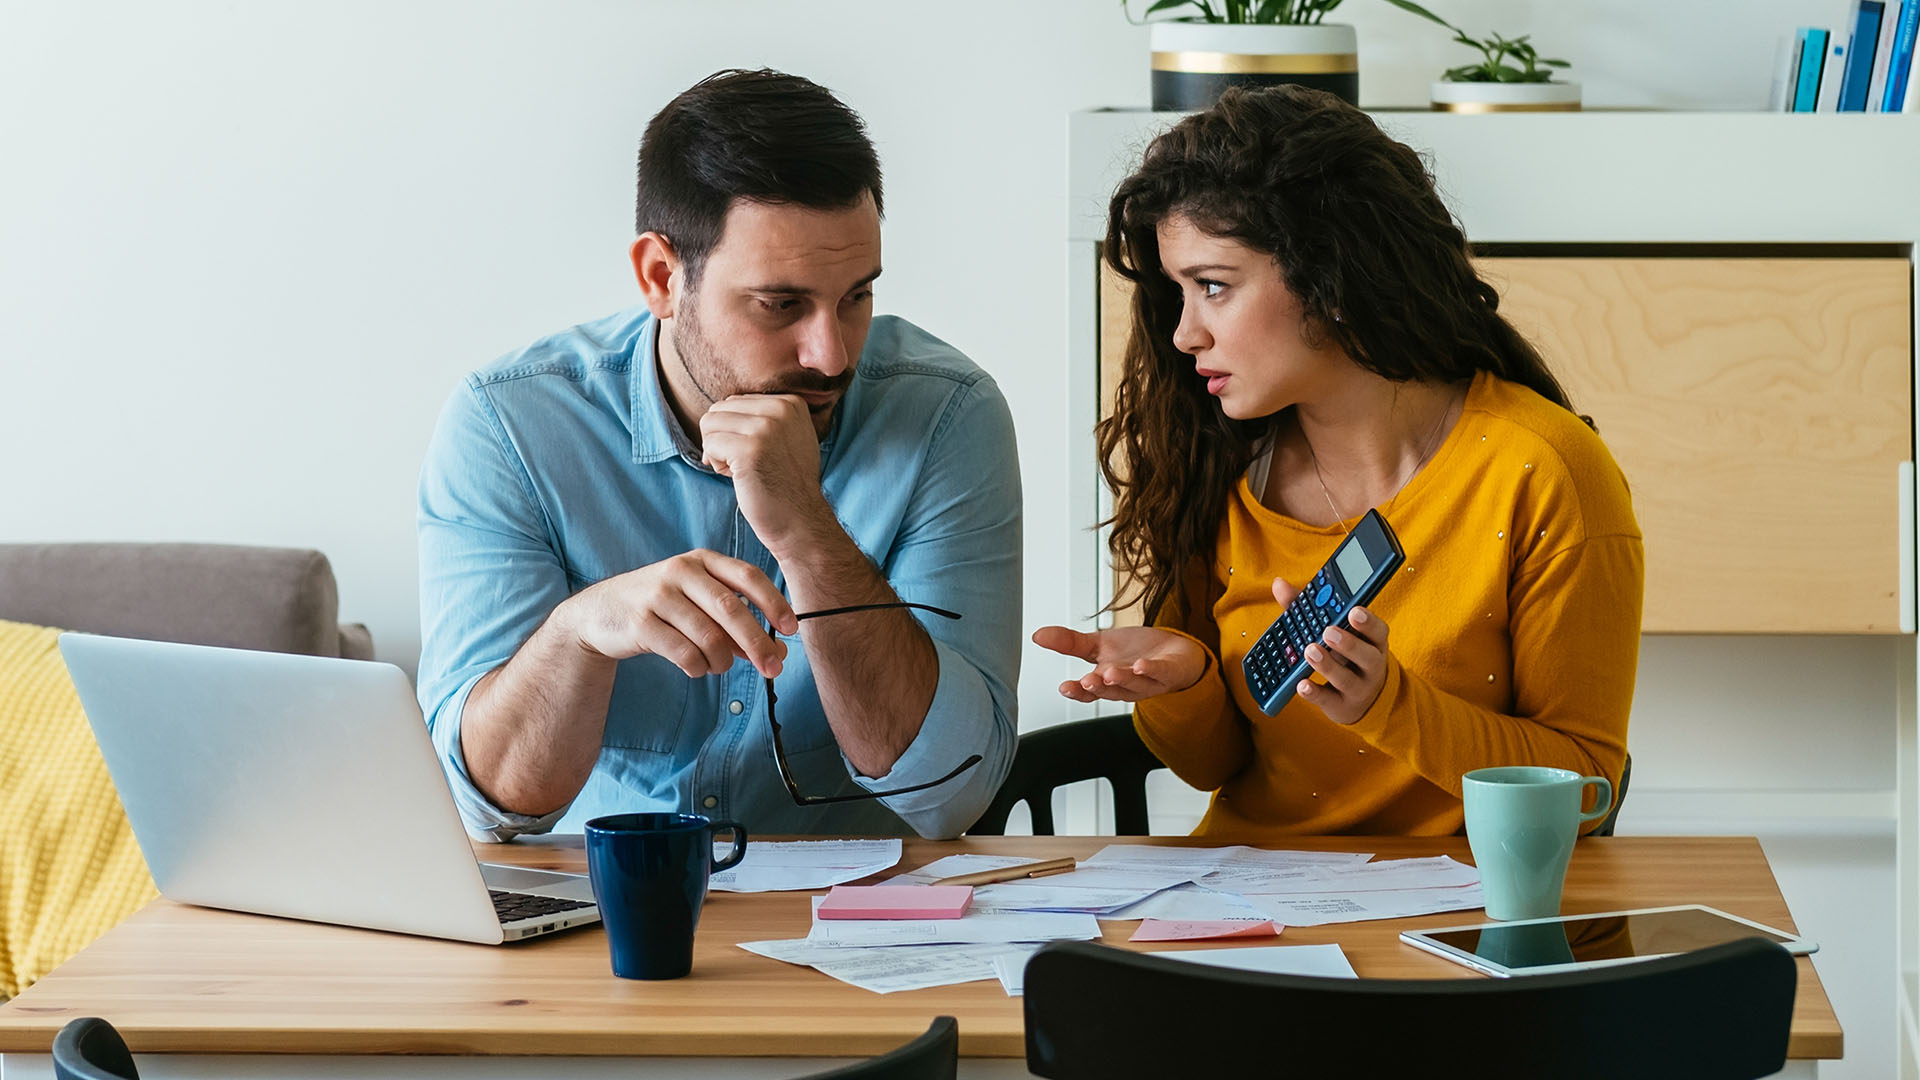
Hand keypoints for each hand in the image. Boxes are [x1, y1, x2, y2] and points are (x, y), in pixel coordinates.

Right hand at [559, 550, 797, 678]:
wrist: (599, 613)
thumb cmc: (661, 607)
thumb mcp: (697, 604)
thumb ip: (735, 624)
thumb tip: (779, 653)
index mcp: (701, 560)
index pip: (747, 576)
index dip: (773, 602)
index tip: (792, 629)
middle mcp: (680, 571)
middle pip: (731, 610)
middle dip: (758, 643)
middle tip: (774, 668)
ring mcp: (658, 595)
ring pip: (708, 637)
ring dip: (723, 661)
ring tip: (720, 666)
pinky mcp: (640, 622)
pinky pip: (684, 653)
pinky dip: (698, 667)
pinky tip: (695, 667)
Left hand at [700, 394, 834, 554]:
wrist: (801, 520)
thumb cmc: (787, 483)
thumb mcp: (788, 437)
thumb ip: (763, 416)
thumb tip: (719, 408)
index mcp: (790, 402)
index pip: (735, 401)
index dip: (735, 431)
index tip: (755, 454)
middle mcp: (781, 408)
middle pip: (719, 409)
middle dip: (722, 438)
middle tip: (744, 464)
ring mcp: (766, 427)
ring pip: (709, 424)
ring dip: (717, 450)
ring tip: (741, 469)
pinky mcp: (749, 448)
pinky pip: (709, 444)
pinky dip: (716, 464)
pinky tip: (738, 477)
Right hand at [1032, 624, 1208, 702]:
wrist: (1176, 654)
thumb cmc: (1135, 652)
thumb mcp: (1098, 645)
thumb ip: (1068, 643)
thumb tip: (1037, 635)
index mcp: (1107, 682)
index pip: (1090, 692)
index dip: (1078, 692)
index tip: (1065, 688)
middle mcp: (1127, 686)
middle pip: (1111, 691)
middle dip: (1099, 687)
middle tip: (1087, 681)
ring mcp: (1150, 681)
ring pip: (1134, 684)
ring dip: (1122, 679)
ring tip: (1110, 672)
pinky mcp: (1171, 672)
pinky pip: (1161, 673)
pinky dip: (1151, 669)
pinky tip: (1140, 664)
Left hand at [1271, 575, 1391, 724]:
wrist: (1361, 701)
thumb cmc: (1344, 656)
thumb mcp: (1333, 631)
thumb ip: (1307, 608)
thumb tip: (1279, 584)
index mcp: (1373, 643)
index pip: (1378, 631)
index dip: (1368, 621)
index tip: (1354, 611)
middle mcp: (1371, 666)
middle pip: (1366, 655)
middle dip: (1348, 643)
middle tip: (1327, 631)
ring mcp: (1359, 689)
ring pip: (1347, 678)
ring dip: (1328, 665)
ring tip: (1310, 650)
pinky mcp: (1342, 706)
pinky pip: (1328, 700)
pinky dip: (1314, 692)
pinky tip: (1301, 685)